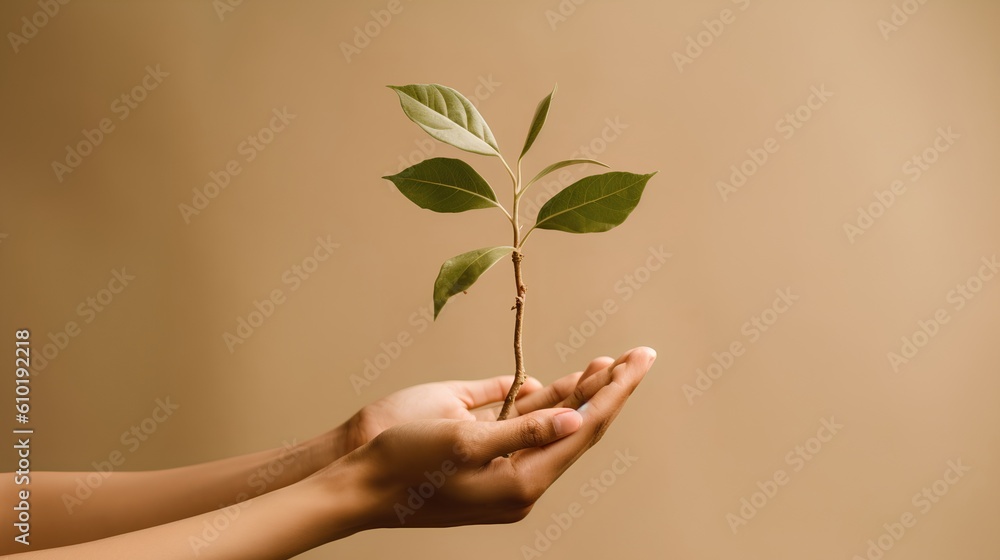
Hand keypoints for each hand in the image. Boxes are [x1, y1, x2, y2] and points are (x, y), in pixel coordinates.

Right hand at [340, 352, 623, 454]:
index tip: (642, 361)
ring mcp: (499, 463)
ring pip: (551, 424)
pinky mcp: (480, 448)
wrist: (355, 481)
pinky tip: (560, 383)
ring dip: (578, 392)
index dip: (616, 393)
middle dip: (608, 390)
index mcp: (520, 482)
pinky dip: (542, 401)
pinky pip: (521, 423)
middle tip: (638, 356)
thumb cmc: (403, 463)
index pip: (583, 431)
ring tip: (606, 362)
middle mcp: (517, 476)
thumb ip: (523, 430)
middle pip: (576, 427)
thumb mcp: (463, 442)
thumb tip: (576, 417)